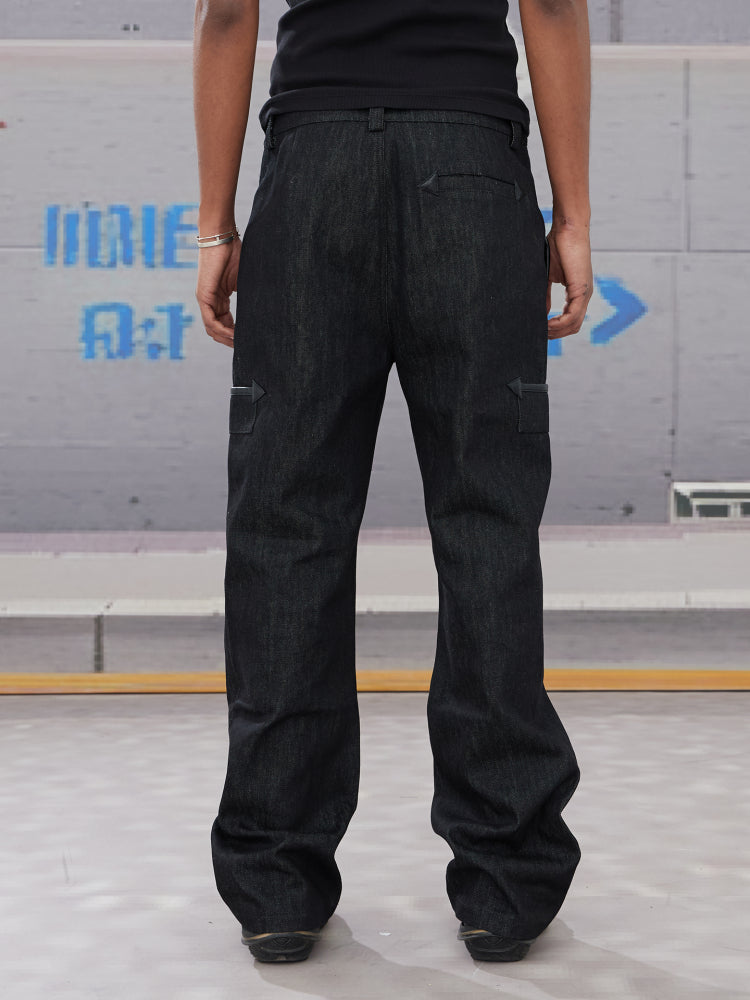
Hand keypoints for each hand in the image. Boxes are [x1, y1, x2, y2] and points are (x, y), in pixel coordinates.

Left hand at [195, 236, 241, 347]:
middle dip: (230, 340)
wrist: (222, 238)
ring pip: (212, 328)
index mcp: (219, 298)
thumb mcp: (244, 281)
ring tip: (240, 344)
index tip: (247, 341)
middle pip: (216, 329)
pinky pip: (210, 320)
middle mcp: (210, 301)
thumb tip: (265, 309)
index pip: (224, 322)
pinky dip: (221, 330)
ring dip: (226, 338)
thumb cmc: (235, 254)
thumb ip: (249, 296)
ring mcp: (205, 299)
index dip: (235, 333)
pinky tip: (233, 335)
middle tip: (245, 347)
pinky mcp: (204, 296)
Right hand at [546, 223, 592, 339]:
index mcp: (578, 292)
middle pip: (574, 326)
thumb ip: (546, 295)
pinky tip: (547, 323)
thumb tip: (543, 313)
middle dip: (556, 334)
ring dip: (557, 330)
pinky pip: (572, 315)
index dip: (557, 329)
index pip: (571, 320)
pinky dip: (559, 323)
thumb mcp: (549, 276)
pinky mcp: (581, 289)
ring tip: (542, 330)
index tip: (542, 331)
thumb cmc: (558, 247)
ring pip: (574, 323)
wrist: (567, 230)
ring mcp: (585, 293)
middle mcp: (584, 295)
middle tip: (540, 335)